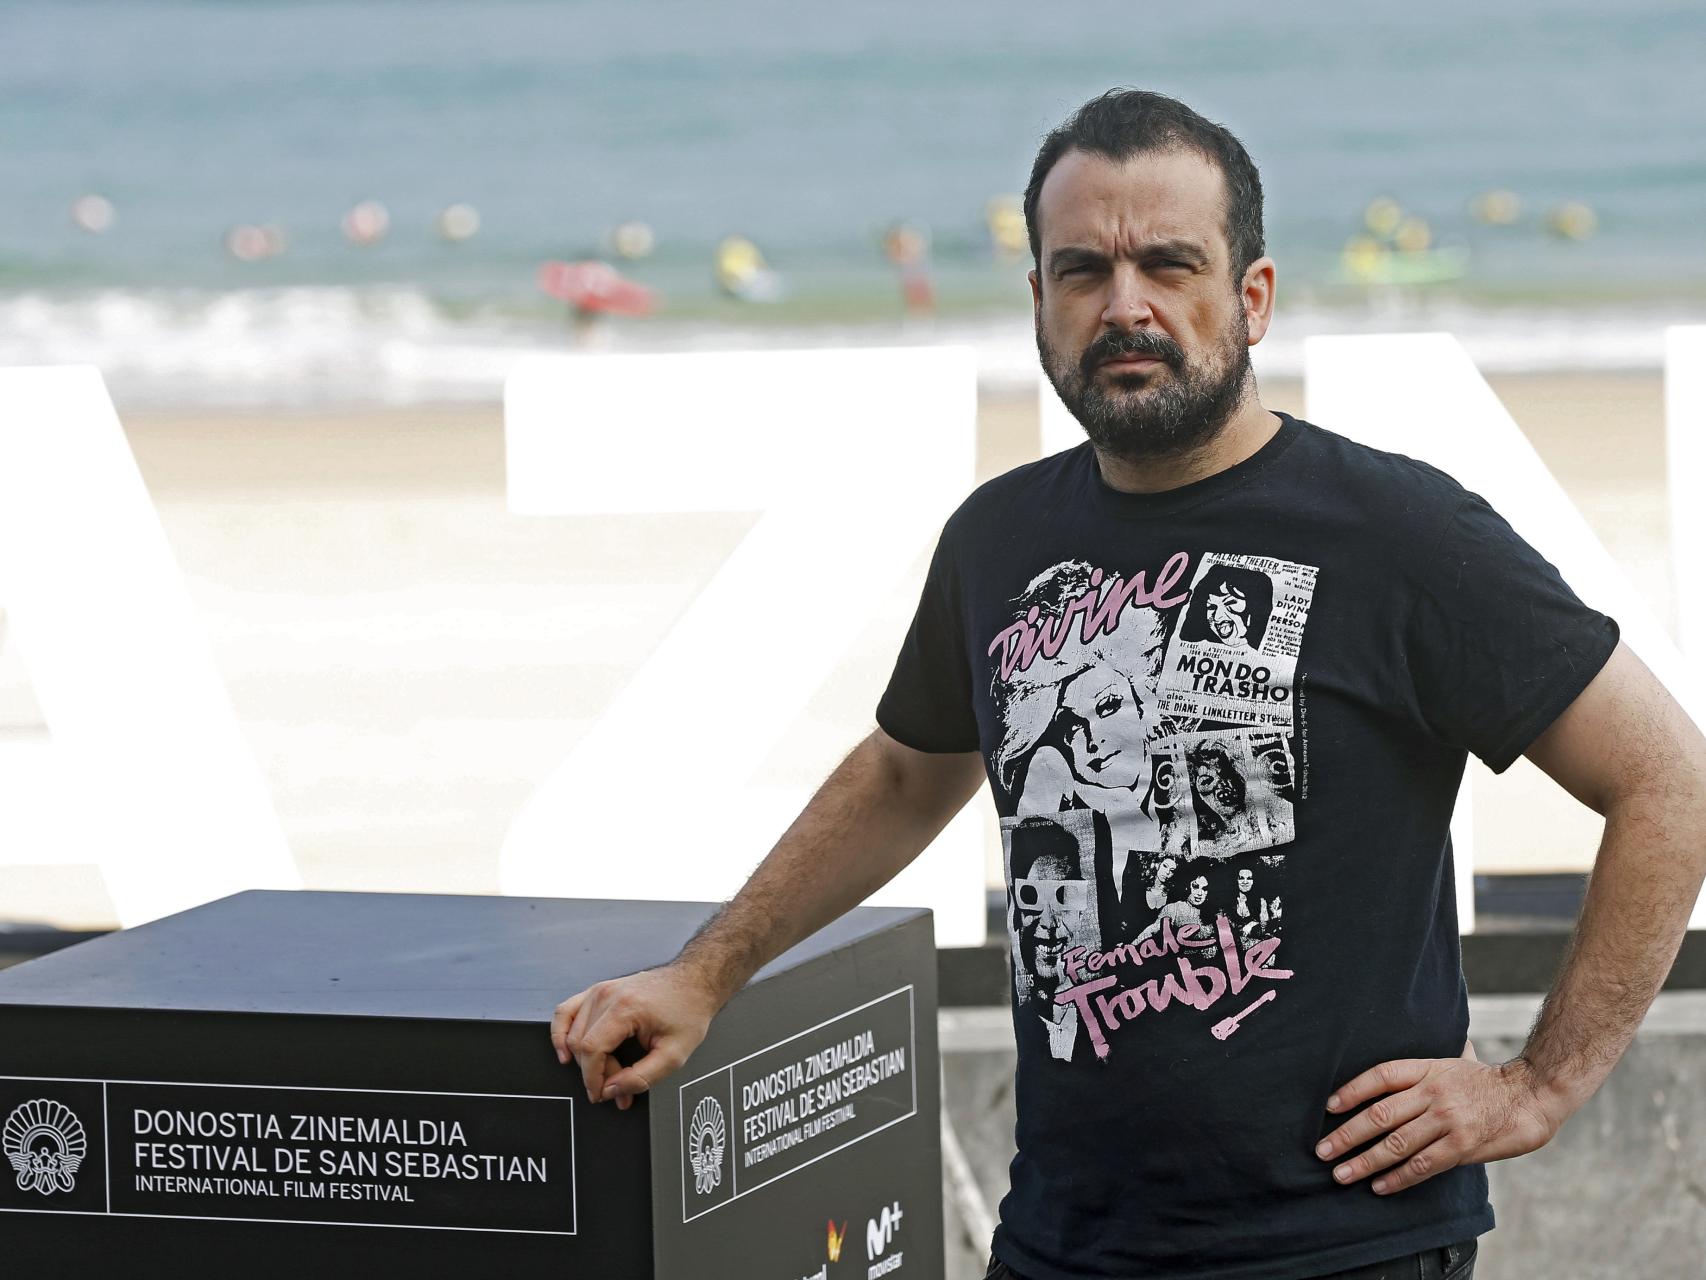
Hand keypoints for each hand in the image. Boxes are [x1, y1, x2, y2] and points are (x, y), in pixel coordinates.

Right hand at [551, 963, 721, 1110]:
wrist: (693, 982)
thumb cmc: (688, 1012)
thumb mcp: (675, 1055)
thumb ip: (642, 1078)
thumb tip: (612, 1090)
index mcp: (625, 1008)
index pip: (591, 1049)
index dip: (593, 1078)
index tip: (602, 1094)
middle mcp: (607, 995)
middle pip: (581, 1044)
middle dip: (595, 1073)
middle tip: (617, 1087)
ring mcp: (599, 990)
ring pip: (572, 1033)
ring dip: (583, 1060)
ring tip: (605, 1072)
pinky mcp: (598, 991)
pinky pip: (566, 1012)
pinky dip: (560, 1033)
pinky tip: (566, 1052)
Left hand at [1315, 1038, 1563, 1194]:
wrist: (1535, 1095)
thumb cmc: (1493, 1081)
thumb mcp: (1461, 1059)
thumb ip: (1439, 1058)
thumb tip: (1439, 1039)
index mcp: (1428, 1069)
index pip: (1380, 1076)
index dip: (1351, 1090)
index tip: (1328, 1106)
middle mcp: (1432, 1093)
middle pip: (1379, 1114)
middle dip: (1346, 1135)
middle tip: (1322, 1151)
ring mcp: (1447, 1120)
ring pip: (1396, 1144)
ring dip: (1364, 1161)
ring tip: (1341, 1174)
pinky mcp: (1462, 1146)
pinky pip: (1422, 1165)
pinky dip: (1398, 1178)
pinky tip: (1379, 1186)